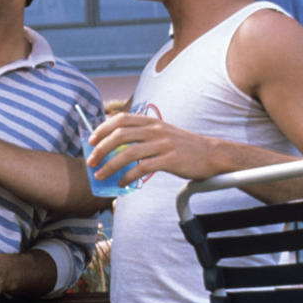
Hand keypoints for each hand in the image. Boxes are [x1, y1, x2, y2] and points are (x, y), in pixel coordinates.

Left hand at [88, 113, 220, 185]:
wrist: (212, 154)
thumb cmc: (183, 146)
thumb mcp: (162, 133)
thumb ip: (141, 134)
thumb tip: (115, 143)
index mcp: (151, 122)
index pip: (121, 119)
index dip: (102, 128)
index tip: (91, 140)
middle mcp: (155, 130)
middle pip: (120, 135)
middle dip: (101, 148)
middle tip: (91, 161)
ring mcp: (163, 144)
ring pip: (128, 153)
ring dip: (110, 165)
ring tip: (100, 176)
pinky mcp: (170, 160)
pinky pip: (143, 168)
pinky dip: (128, 177)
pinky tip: (121, 183)